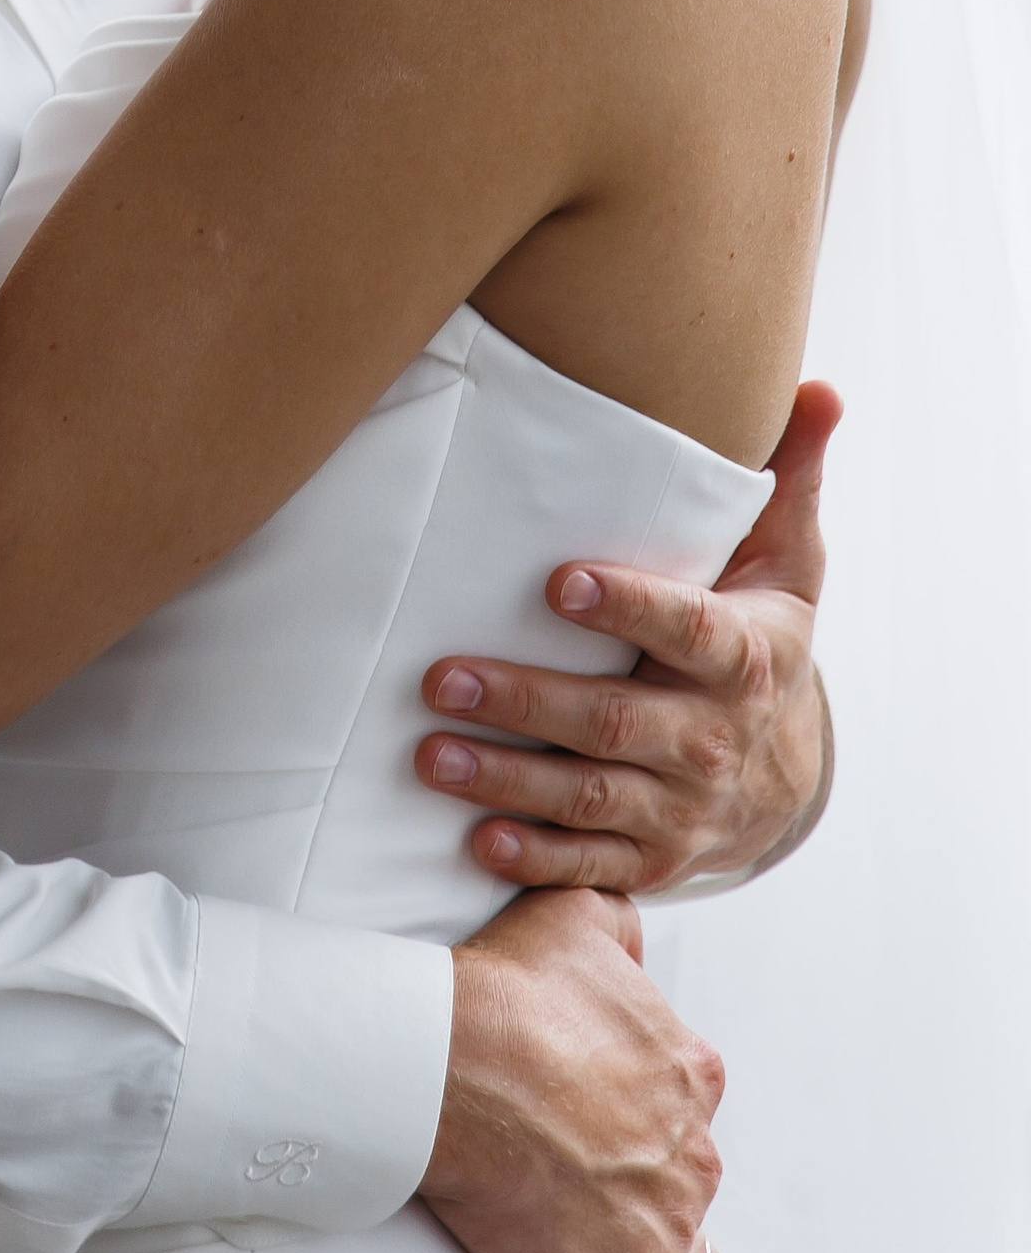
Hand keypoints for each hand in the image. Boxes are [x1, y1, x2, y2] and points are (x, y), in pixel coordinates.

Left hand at [415, 381, 838, 893]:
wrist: (788, 773)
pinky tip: (478, 839)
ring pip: (589, 796)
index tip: (559, 582)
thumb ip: (789, 474)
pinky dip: (536, 859)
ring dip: (506, 780)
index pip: (686, 629)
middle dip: (526, 701)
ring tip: (431, 755)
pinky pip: (590, 863)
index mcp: (742, 656)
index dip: (628, 607)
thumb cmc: (762, 636)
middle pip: (613, 722)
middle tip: (443, 676)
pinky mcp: (652, 856)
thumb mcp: (788, 560)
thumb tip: (819, 389)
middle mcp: (711, 738)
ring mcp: (680, 807)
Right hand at [425, 890, 726, 1252]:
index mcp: (687, 1070)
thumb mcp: (576, 918)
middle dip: (652, 1183)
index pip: (686, 1099)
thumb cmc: (506, 992)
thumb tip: (634, 930)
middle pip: (685, 1176)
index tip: (606, 1112)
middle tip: (593, 1185)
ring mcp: (668, 1224)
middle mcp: (693, 1149)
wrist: (455, 1067)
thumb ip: (617, 923)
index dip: (648, 1106)